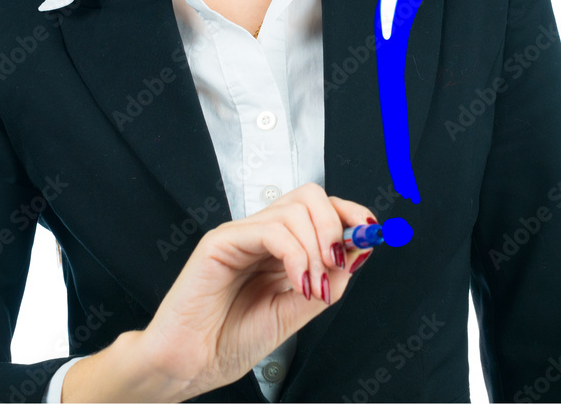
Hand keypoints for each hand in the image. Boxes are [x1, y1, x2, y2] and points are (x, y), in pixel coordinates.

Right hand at [138, 182, 376, 399]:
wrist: (189, 365)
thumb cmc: (229, 341)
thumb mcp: (293, 312)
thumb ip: (324, 283)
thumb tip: (359, 253)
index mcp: (279, 247)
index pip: (319, 208)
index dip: (349, 213)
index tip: (371, 231)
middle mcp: (261, 234)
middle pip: (309, 195)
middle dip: (336, 223)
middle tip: (339, 262)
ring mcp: (240, 234)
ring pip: (294, 208)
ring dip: (317, 244)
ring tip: (313, 283)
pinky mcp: (220, 241)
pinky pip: (269, 230)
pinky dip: (295, 254)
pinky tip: (298, 281)